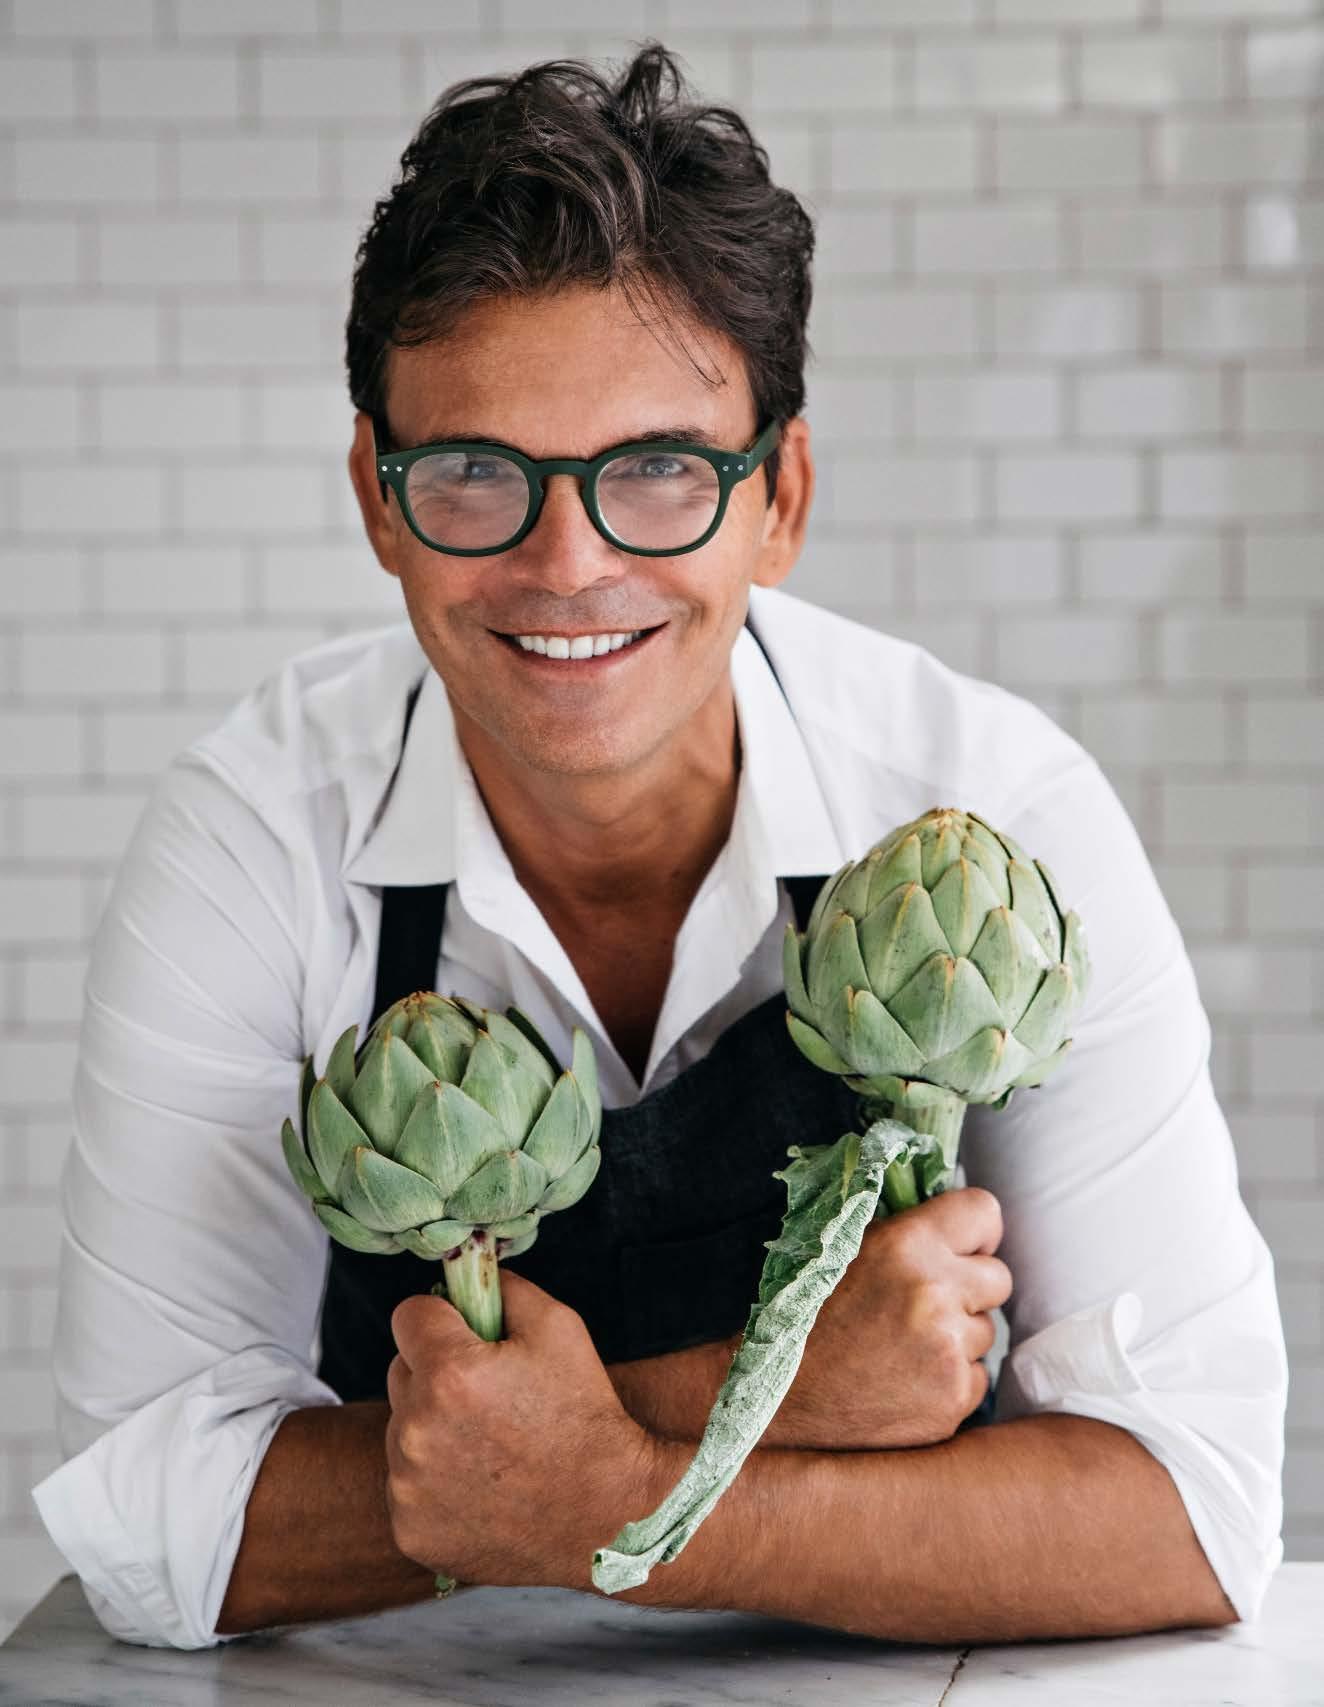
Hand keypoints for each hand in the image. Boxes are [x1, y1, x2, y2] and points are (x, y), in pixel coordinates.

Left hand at [385, 1267, 655, 1590]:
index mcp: (449, 1372)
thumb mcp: (560, 1326)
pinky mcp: (411, 1530)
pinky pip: (406, 1486)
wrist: (606, 1516)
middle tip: (489, 1396)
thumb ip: (504, 1288)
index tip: (465, 1335)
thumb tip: (469, 1276)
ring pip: (402, 1431)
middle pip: (401, 1372)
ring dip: (433, 1429)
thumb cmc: (585, 1416)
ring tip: (491, 1447)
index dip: (441, 1319)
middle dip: (435, 1374)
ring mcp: (409, 1486)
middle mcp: (417, 1430)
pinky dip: (435, 1484)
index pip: (407, 1316)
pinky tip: (482, 1488)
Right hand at [762, 1186, 1011, 1451]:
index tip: (962, 1249)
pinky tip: (908, 1381)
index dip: (975, 1232)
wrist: (781, 1401)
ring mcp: (949, 1352)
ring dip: (958, 1336)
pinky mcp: (954, 1400)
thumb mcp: (847, 1251)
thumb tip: (953, 1221)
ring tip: (905, 1347)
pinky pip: (977, 1377)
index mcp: (906, 1245)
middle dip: (970, 1288)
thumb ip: (905, 1231)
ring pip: (985, 1331)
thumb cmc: (809, 1318)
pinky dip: (951, 1379)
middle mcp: (934, 1294)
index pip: (984, 1212)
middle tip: (928, 1303)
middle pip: (999, 1277)